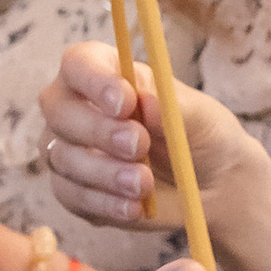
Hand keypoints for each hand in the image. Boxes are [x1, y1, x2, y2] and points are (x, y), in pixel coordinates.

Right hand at [39, 36, 261, 237]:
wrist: (212, 185)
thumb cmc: (200, 136)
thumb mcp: (199, 117)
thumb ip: (172, 106)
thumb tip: (145, 100)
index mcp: (104, 73)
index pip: (79, 64)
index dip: (95, 81)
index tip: (126, 103)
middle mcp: (76, 108)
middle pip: (59, 111)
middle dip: (99, 130)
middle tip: (140, 145)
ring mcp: (69, 150)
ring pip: (63, 157)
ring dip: (105, 172)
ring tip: (145, 183)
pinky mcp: (73, 190)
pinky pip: (71, 196)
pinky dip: (104, 203)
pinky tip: (134, 207)